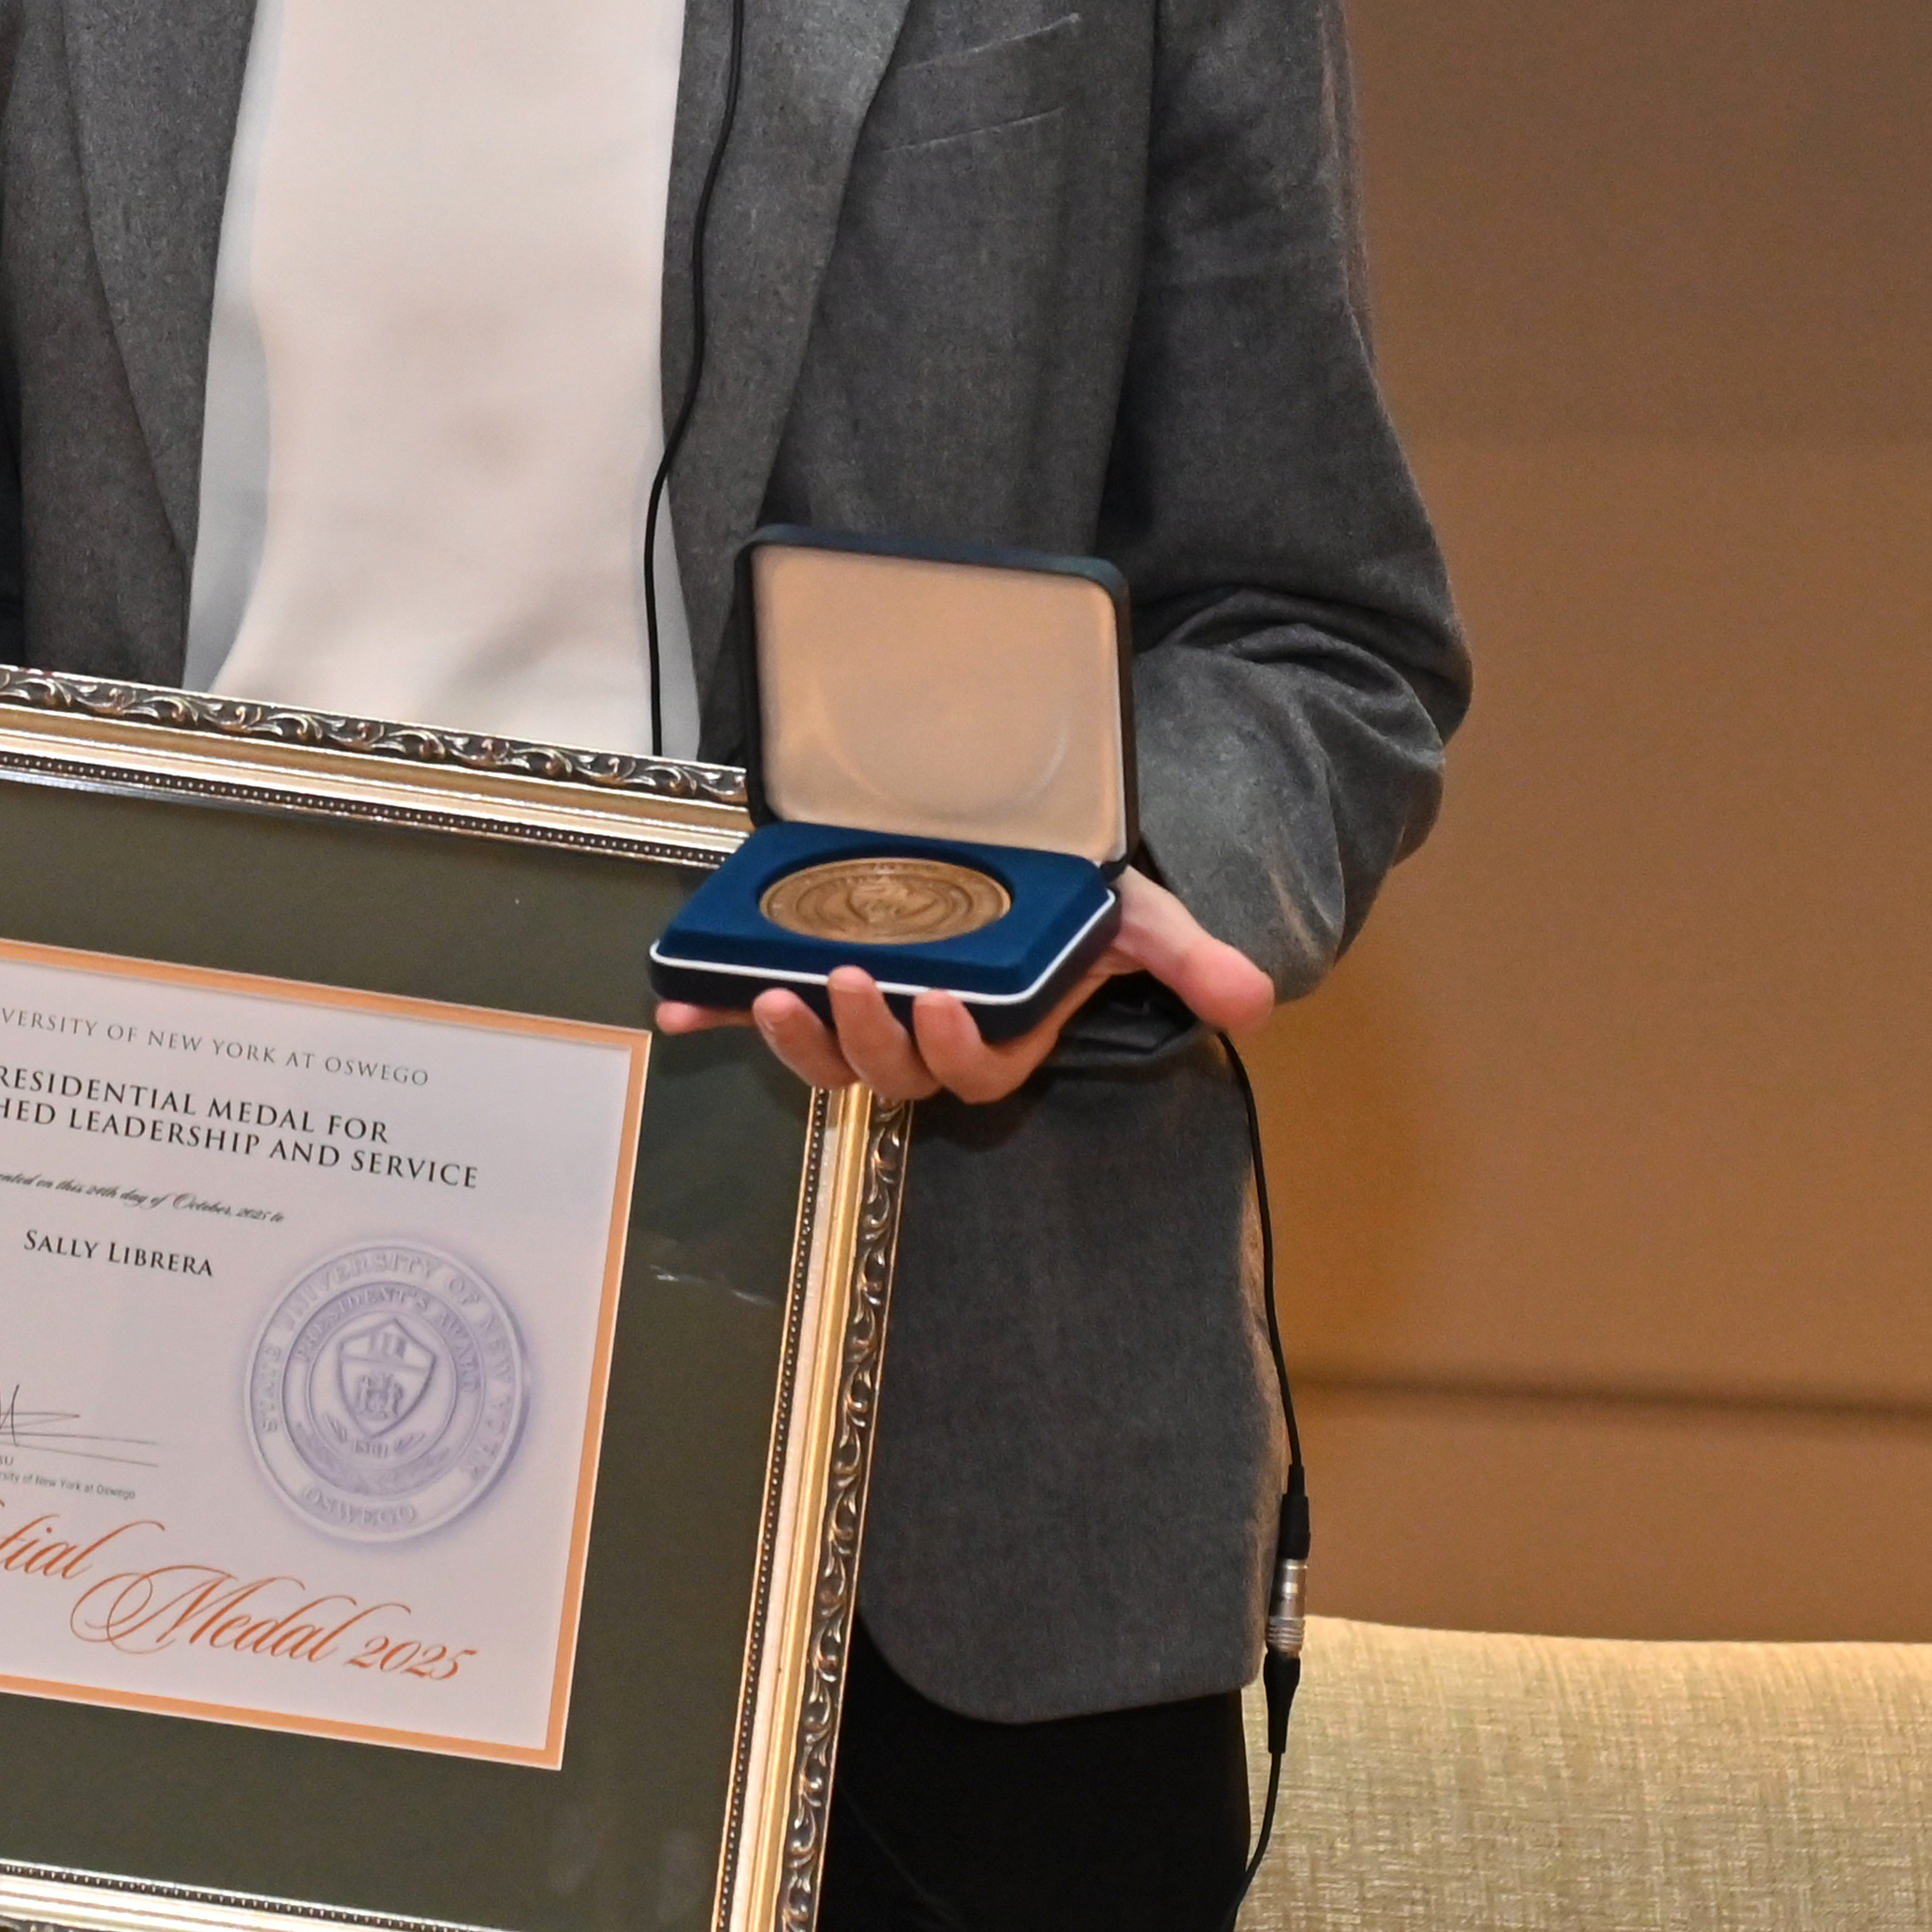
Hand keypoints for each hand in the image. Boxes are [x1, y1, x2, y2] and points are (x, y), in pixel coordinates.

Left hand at [659, 870, 1277, 1106]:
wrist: (1027, 857)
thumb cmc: (1084, 903)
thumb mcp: (1139, 918)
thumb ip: (1189, 958)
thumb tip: (1257, 1003)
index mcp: (998, 1037)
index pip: (972, 1073)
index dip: (950, 1050)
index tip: (939, 1001)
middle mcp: (926, 1039)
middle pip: (888, 1075)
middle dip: (865, 1039)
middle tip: (848, 980)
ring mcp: (865, 1015)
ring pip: (824, 1060)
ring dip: (789, 1042)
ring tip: (767, 993)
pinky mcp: (812, 982)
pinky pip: (755, 1015)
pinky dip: (712, 1015)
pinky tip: (673, 1008)